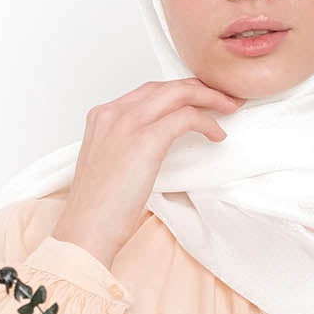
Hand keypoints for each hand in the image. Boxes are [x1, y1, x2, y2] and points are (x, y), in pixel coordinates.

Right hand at [53, 78, 243, 268]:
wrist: (86, 227)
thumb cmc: (97, 207)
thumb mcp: (108, 163)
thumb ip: (127, 144)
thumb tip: (156, 143)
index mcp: (102, 117)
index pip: (148, 91)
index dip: (177, 92)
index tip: (197, 99)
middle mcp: (114, 113)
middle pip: (165, 86)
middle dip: (198, 88)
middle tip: (221, 97)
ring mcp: (129, 123)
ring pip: (179, 94)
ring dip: (209, 98)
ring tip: (228, 108)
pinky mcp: (147, 140)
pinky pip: (187, 118)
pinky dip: (207, 123)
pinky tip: (216, 134)